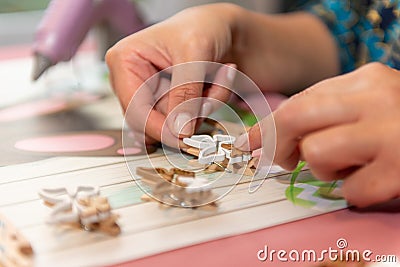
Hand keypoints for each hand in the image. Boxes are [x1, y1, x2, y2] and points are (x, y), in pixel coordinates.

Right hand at [106, 3, 240, 145]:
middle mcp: (133, 81)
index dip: (160, 128)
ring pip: (174, 124)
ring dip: (204, 107)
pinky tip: (215, 83)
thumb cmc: (202, 27)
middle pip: (153, 122)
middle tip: (211, 95)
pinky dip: (207, 106)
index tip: (185, 136)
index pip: (135, 109)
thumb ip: (186, 92)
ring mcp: (151, 94)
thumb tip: (180, 130)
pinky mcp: (169, 103)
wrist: (220, 27)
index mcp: (125, 61)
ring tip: (219, 78)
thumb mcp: (195, 53)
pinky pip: (188, 120)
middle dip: (188, 112)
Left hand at [238, 63, 399, 206]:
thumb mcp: (372, 102)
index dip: (267, 126)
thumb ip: (329, 111)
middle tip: (282, 160)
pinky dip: (355, 192)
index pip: (298, 101)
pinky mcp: (399, 168)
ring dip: (324, 169)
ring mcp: (388, 132)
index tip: (249, 142)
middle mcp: (374, 99)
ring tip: (349, 167)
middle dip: (275, 143)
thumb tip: (276, 136)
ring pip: (315, 151)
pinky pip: (350, 189)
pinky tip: (373, 180)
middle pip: (294, 118)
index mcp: (365, 80)